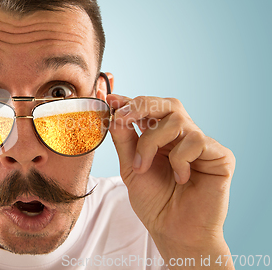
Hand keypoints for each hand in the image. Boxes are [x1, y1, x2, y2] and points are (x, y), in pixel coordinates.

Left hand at [107, 94, 234, 268]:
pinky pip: (196, 141)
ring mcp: (202, 144)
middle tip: (122, 118)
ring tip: (144, 166)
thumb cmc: (154, 202)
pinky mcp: (220, 156)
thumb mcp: (130, 167)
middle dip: (141, 106)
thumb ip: (124, 140)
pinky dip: (180, 158)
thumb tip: (115, 112)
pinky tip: (180, 178)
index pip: (149, 110)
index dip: (130, 102)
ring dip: (152, 141)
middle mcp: (183, 136)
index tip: (110, 99)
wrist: (173, 231)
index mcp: (162, 137)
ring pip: (177, 120)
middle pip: (168, 104)